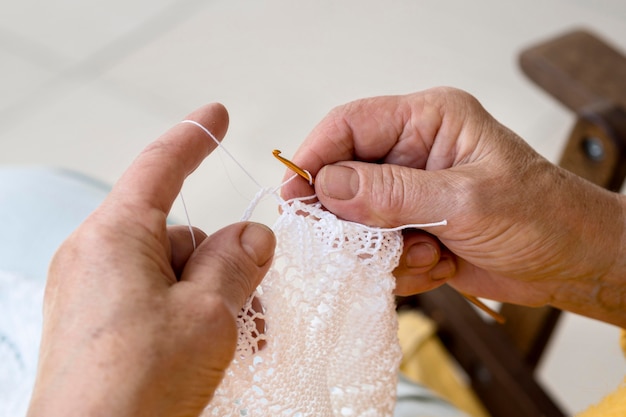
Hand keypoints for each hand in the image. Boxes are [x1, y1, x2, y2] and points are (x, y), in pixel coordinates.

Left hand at [27, 104, 275, 416]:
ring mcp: (92, 294)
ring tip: (237, 342)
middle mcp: (95, 257)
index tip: (215, 115)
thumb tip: (253, 233)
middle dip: (223, 263)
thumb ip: (236, 261)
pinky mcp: (96, 326)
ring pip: (172, 273)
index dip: (194, 137)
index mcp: (114, 237)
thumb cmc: (136, 388)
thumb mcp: (209, 314)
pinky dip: (189, 316)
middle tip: (253, 305)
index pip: (159, 166)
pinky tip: (211, 352)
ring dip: (213, 298)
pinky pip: (154, 301)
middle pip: (178, 234)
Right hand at [282, 87, 625, 326]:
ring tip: (428, 254)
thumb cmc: (540, 217)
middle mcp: (413, 152)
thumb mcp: (465, 201)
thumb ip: (392, 194)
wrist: (570, 264)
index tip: (294, 194)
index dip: (315, 155)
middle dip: (350, 216)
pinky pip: (377, 249)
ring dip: (384, 249)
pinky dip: (400, 266)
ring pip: (357, 220)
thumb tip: (328, 186)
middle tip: (361, 243)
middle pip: (345, 175)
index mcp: (428, 120)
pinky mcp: (411, 227)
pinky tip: (439, 265)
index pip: (350, 124)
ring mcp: (410, 193)